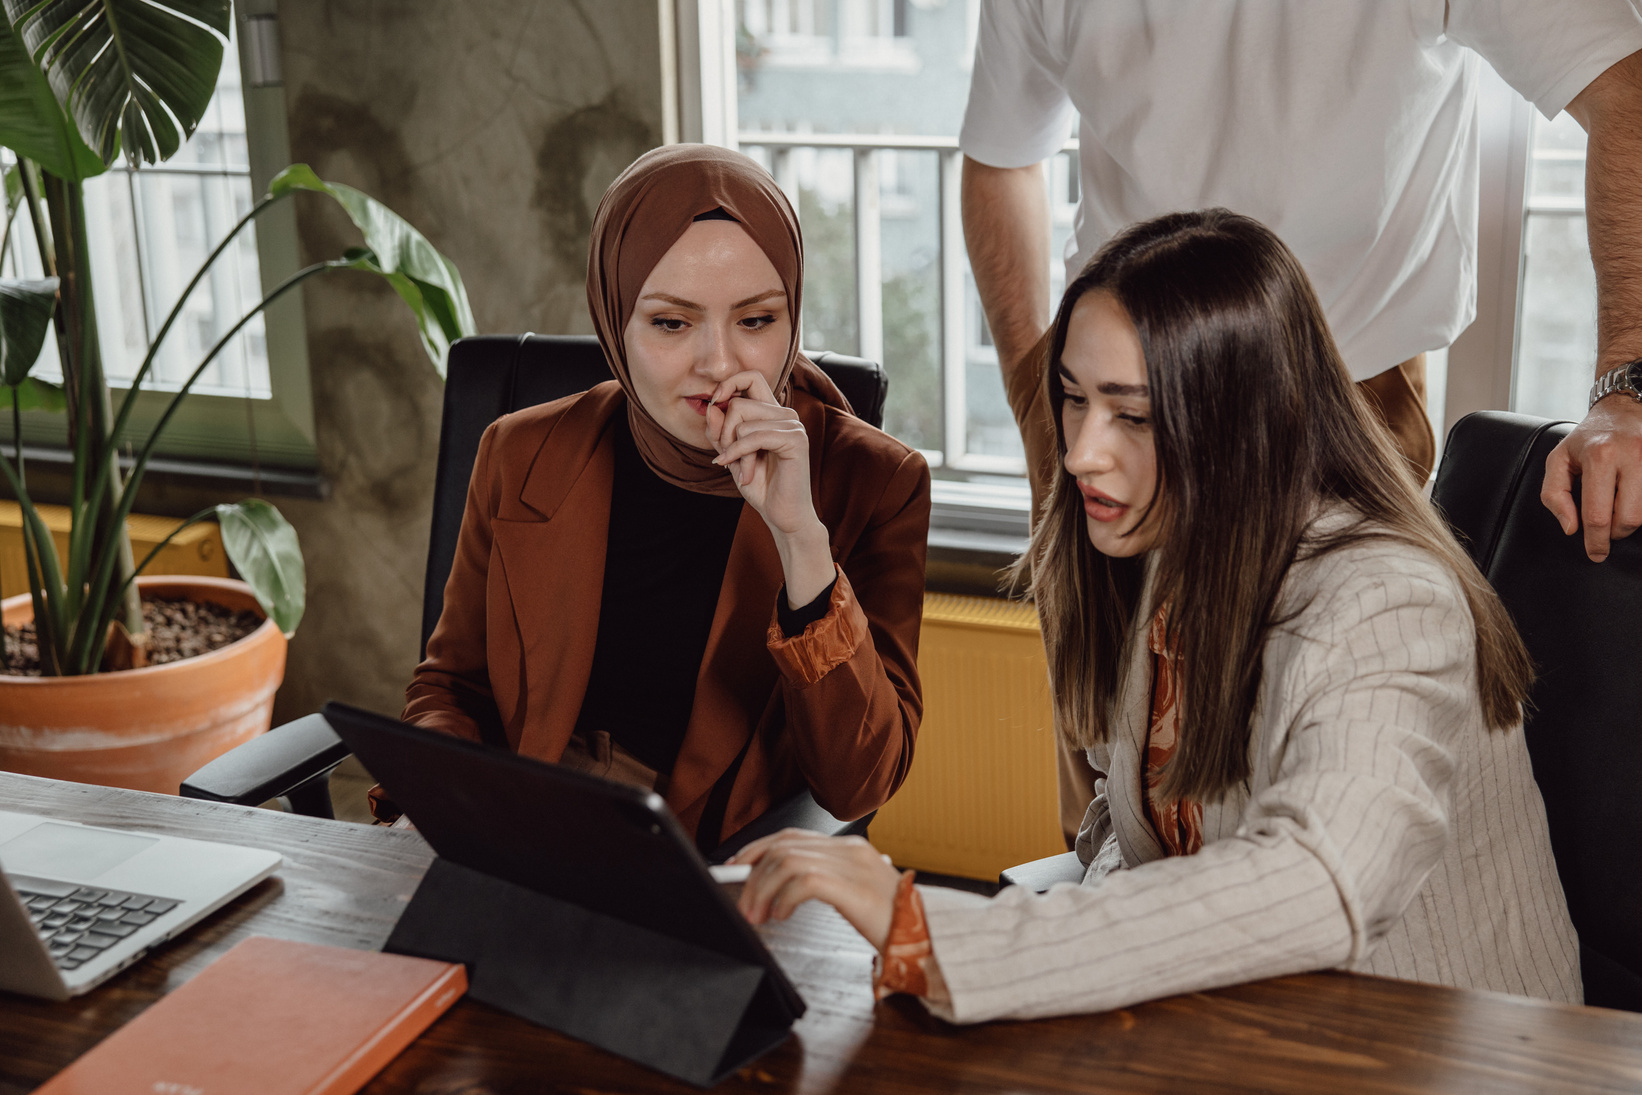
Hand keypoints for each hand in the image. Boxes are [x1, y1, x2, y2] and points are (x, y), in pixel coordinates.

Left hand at [706, 372, 833, 605]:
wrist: (784, 516)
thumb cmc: (762, 487)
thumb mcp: (732, 456)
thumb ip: (720, 432)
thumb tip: (711, 407)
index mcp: (772, 413)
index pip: (751, 377)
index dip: (729, 384)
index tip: (714, 404)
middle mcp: (785, 414)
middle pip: (739, 402)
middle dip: (724, 431)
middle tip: (726, 456)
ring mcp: (792, 425)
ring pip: (743, 420)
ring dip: (733, 449)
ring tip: (741, 470)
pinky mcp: (795, 440)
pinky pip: (754, 437)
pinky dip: (740, 454)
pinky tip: (741, 474)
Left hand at [730, 829, 902, 950]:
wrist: (929, 938)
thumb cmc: (894, 923)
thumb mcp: (856, 896)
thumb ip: (825, 883)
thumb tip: (779, 890)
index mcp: (850, 848)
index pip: (791, 836)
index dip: (757, 849)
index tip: (736, 868)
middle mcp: (850, 850)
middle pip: (783, 846)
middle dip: (753, 875)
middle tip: (744, 905)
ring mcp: (852, 866)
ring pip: (787, 861)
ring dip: (762, 889)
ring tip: (759, 916)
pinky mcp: (852, 887)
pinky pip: (803, 881)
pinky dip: (783, 898)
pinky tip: (782, 915)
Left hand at [1541, 394, 1641, 560]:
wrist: (1623, 410)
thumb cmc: (1588, 438)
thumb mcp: (1558, 460)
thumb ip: (1555, 495)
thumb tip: (1570, 528)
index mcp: (1600, 456)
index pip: (1598, 514)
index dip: (1596, 540)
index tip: (1595, 553)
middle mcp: (1632, 456)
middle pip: (1629, 518)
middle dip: (1615, 533)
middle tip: (1604, 531)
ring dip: (1630, 522)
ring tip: (1616, 512)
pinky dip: (1640, 508)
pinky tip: (1629, 502)